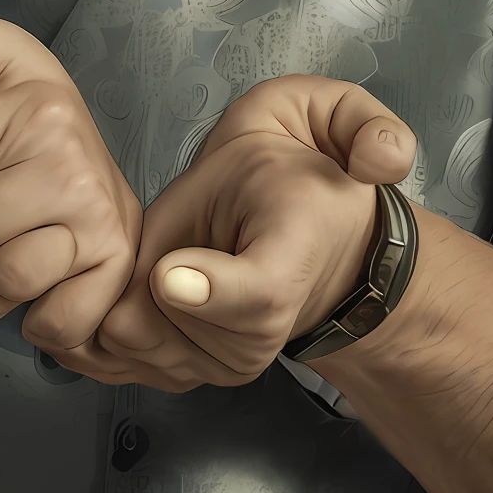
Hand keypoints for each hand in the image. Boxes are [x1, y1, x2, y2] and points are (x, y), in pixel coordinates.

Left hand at [49, 75, 416, 390]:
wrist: (309, 240)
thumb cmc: (301, 167)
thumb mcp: (336, 119)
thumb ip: (365, 127)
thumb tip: (379, 161)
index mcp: (299, 256)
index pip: (258, 298)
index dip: (208, 290)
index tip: (166, 272)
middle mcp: (266, 327)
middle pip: (171, 322)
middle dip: (142, 271)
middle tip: (162, 226)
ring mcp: (230, 360)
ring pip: (136, 340)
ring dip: (124, 293)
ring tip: (155, 248)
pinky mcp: (196, 373)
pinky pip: (122, 359)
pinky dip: (113, 321)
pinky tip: (131, 281)